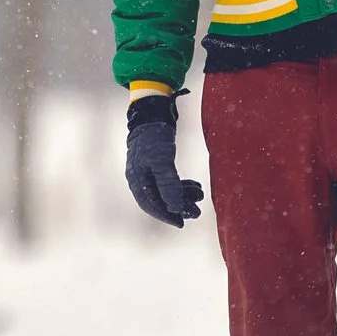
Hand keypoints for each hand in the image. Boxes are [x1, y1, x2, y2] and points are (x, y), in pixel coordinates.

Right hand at [125, 105, 203, 227]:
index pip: (151, 205)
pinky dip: (182, 185)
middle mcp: (140, 178)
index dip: (166, 215)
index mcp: (137, 180)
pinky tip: (195, 186)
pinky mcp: (157, 163)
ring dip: (183, 195)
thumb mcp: (162, 161)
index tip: (182, 223)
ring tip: (200, 195)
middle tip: (197, 212)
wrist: (152, 112)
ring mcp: (148, 170)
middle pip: (160, 200)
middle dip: (179, 206)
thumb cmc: (155, 137)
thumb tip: (175, 208)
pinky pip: (169, 180)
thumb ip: (168, 184)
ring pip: (166, 190)